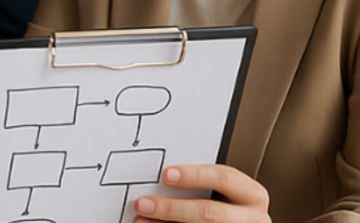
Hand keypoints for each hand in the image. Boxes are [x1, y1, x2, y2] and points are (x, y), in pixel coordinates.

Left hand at [134, 165, 270, 222]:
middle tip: (144, 204)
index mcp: (251, 196)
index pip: (224, 179)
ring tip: (141, 220)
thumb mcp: (225, 194)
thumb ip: (200, 187)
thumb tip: (157, 183)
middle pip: (210, 213)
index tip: (166, 175)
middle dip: (172, 208)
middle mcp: (252, 218)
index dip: (195, 176)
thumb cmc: (228, 208)